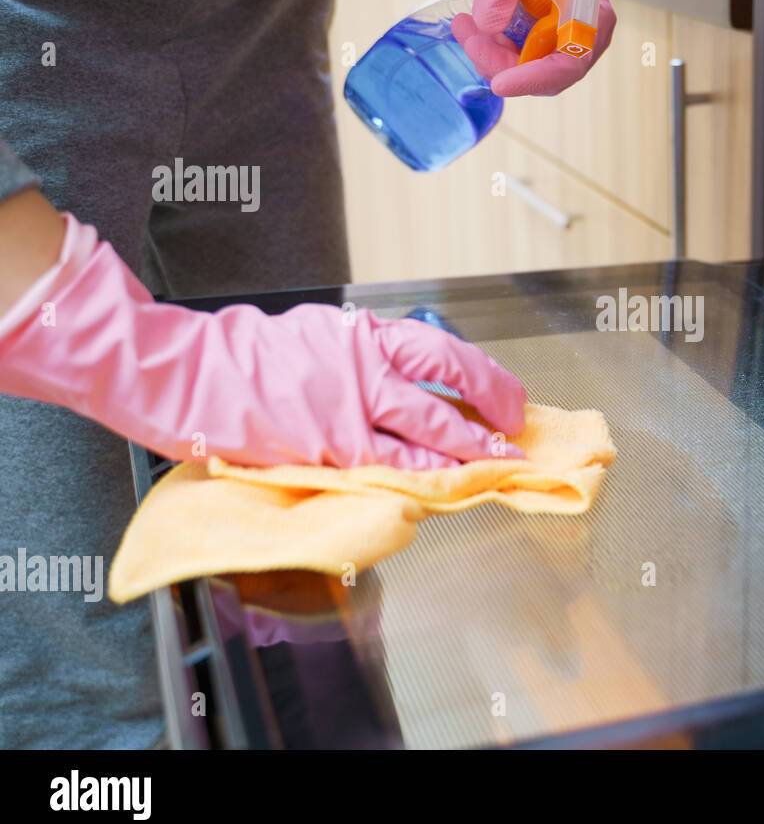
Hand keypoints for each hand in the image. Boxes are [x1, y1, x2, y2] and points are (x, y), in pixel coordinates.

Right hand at [0, 214, 526, 469]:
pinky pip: (390, 468)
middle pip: (451, 395)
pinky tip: (443, 487)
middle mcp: (367, 369)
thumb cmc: (250, 355)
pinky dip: (423, 479)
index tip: (508, 399)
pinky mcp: (329, 450)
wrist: (190, 374)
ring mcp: (350, 412)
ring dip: (470, 455)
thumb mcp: (318, 335)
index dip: (487, 380)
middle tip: (514, 439)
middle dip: (493, 419)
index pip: (446, 355)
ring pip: (429, 437)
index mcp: (366, 336)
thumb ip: (364, 355)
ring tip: (493, 467)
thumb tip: (407, 379)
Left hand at [451, 0, 615, 97]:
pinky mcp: (544, 46)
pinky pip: (518, 61)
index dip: (537, 78)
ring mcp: (565, 45)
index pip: (572, 61)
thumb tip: (487, 23)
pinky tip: (475, 29)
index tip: (500, 83)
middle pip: (545, 74)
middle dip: (500, 62)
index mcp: (595, 12)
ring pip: (527, 71)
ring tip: (464, 25)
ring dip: (491, 56)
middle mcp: (585, 37)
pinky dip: (493, 50)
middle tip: (468, 37)